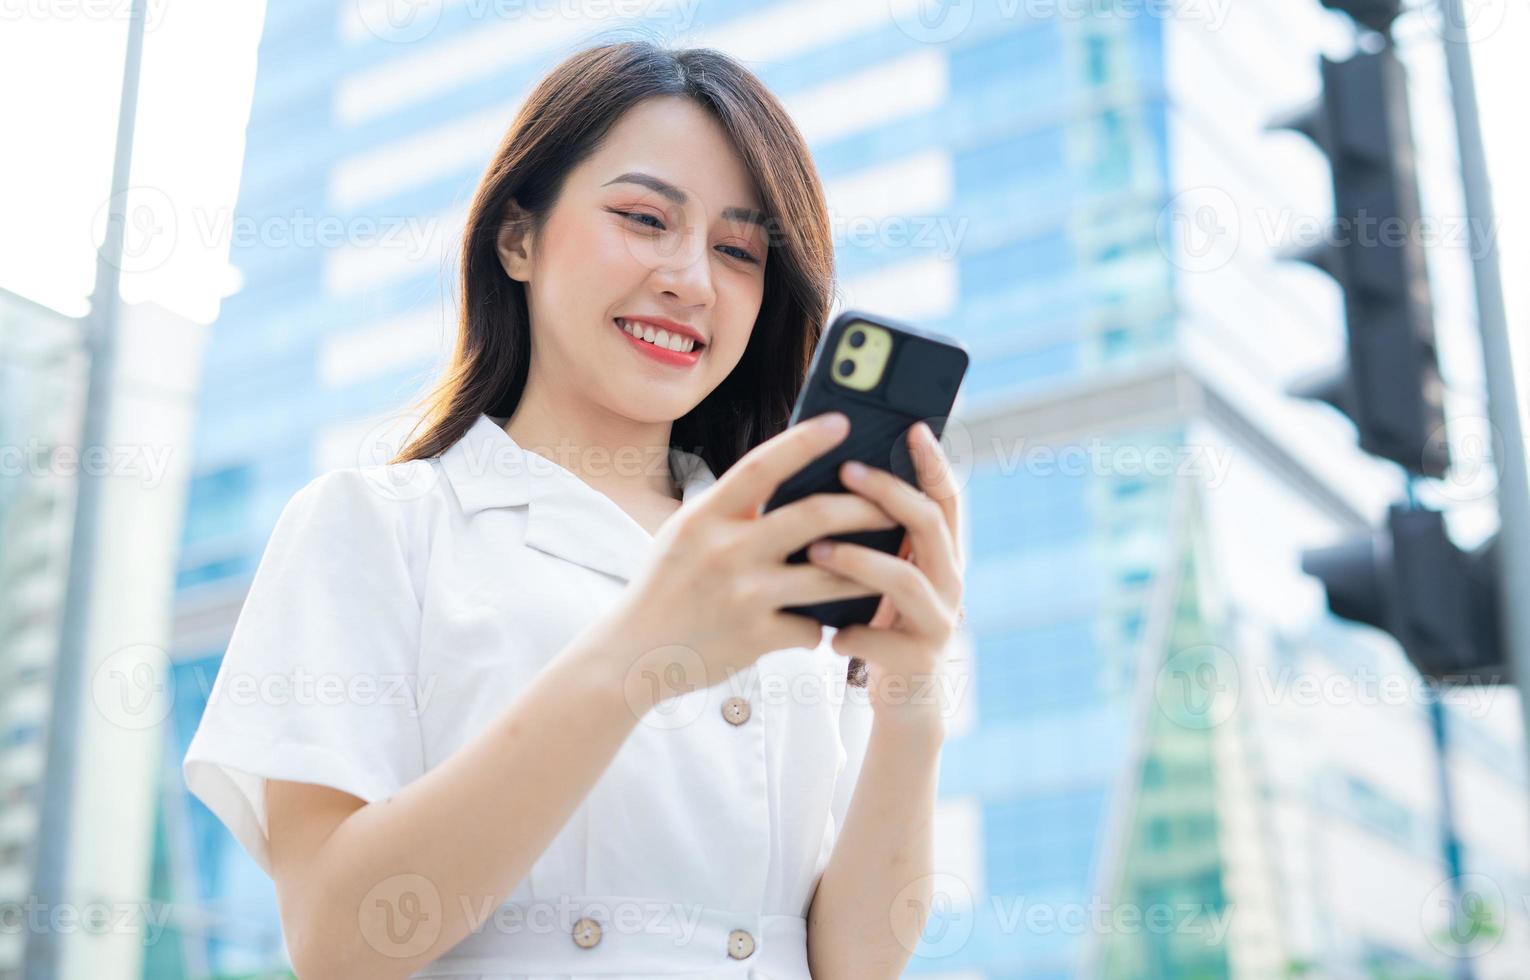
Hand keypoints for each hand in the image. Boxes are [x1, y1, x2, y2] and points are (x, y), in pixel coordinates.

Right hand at [602, 412, 897, 711]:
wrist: (632, 654)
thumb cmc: (666, 586)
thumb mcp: (687, 532)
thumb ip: (733, 508)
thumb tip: (789, 478)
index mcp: (707, 516)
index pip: (762, 466)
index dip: (804, 441)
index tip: (842, 423)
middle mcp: (726, 550)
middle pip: (813, 517)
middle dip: (864, 507)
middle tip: (895, 503)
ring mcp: (743, 595)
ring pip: (829, 574)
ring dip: (866, 569)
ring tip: (893, 562)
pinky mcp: (756, 638)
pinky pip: (812, 627)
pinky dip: (825, 626)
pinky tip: (832, 626)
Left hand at [805, 420, 963, 733]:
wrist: (904, 700)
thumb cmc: (881, 624)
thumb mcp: (885, 576)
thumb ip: (874, 538)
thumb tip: (831, 480)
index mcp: (941, 555)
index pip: (946, 498)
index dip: (932, 462)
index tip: (912, 427)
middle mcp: (950, 582)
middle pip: (929, 525)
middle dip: (888, 493)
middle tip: (847, 469)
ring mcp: (938, 622)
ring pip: (905, 580)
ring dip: (858, 560)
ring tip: (816, 550)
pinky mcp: (918, 660)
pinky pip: (881, 639)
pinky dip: (851, 633)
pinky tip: (828, 634)